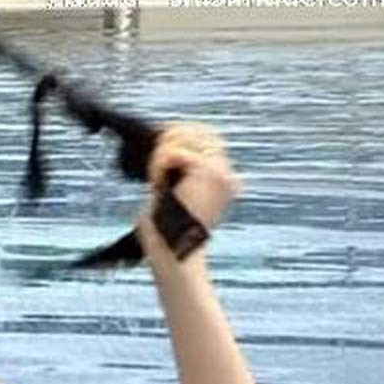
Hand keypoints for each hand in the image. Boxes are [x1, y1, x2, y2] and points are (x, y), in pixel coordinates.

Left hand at [135, 122, 242, 276]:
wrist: (171, 252)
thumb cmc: (167, 233)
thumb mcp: (173, 197)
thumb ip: (175, 175)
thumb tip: (163, 151)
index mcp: (224, 182)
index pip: (211, 140)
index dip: (186, 134)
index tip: (163, 139)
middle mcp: (227, 176)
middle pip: (205, 131)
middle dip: (176, 135)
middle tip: (155, 153)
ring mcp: (220, 173)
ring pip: (190, 138)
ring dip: (164, 153)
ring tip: (155, 178)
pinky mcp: (207, 173)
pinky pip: (174, 151)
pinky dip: (158, 164)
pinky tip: (155, 181)